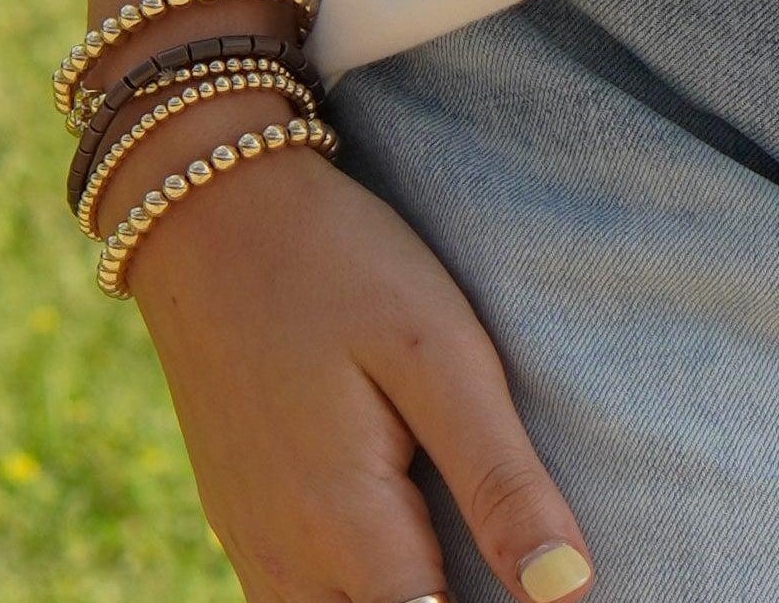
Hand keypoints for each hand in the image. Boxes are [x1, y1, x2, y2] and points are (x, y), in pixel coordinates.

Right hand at [125, 137, 598, 602]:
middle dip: (451, 602)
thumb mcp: (437, 351)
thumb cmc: (338, 266)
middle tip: (512, 557)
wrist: (211, 214)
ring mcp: (253, 549)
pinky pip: (300, 599)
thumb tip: (566, 590)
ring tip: (466, 554)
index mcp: (344, 530)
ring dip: (404, 599)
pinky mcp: (241, 523)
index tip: (552, 584)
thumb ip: (499, 479)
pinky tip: (404, 547)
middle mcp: (286, 564)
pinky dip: (358, 591)